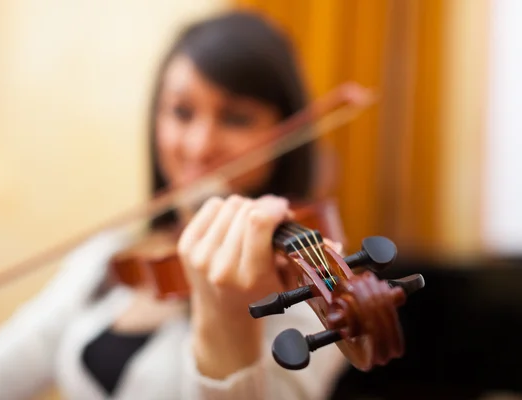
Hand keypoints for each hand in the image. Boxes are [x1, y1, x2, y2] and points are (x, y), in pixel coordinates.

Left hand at [177, 194, 290, 377]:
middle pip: (245, 209)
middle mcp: (220, 267)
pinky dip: (225, 210)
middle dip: (263, 208)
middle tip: (271, 217)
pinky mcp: (186, 246)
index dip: (275, 208)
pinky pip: (211, 206)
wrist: (222, 315)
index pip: (258, 222)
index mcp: (249, 278)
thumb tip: (335, 245)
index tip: (284, 211)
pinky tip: (232, 225)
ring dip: (245, 207)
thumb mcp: (286, 281)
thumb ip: (307, 258)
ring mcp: (199, 257)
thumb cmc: (260, 293)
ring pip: (228, 204)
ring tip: (253, 223)